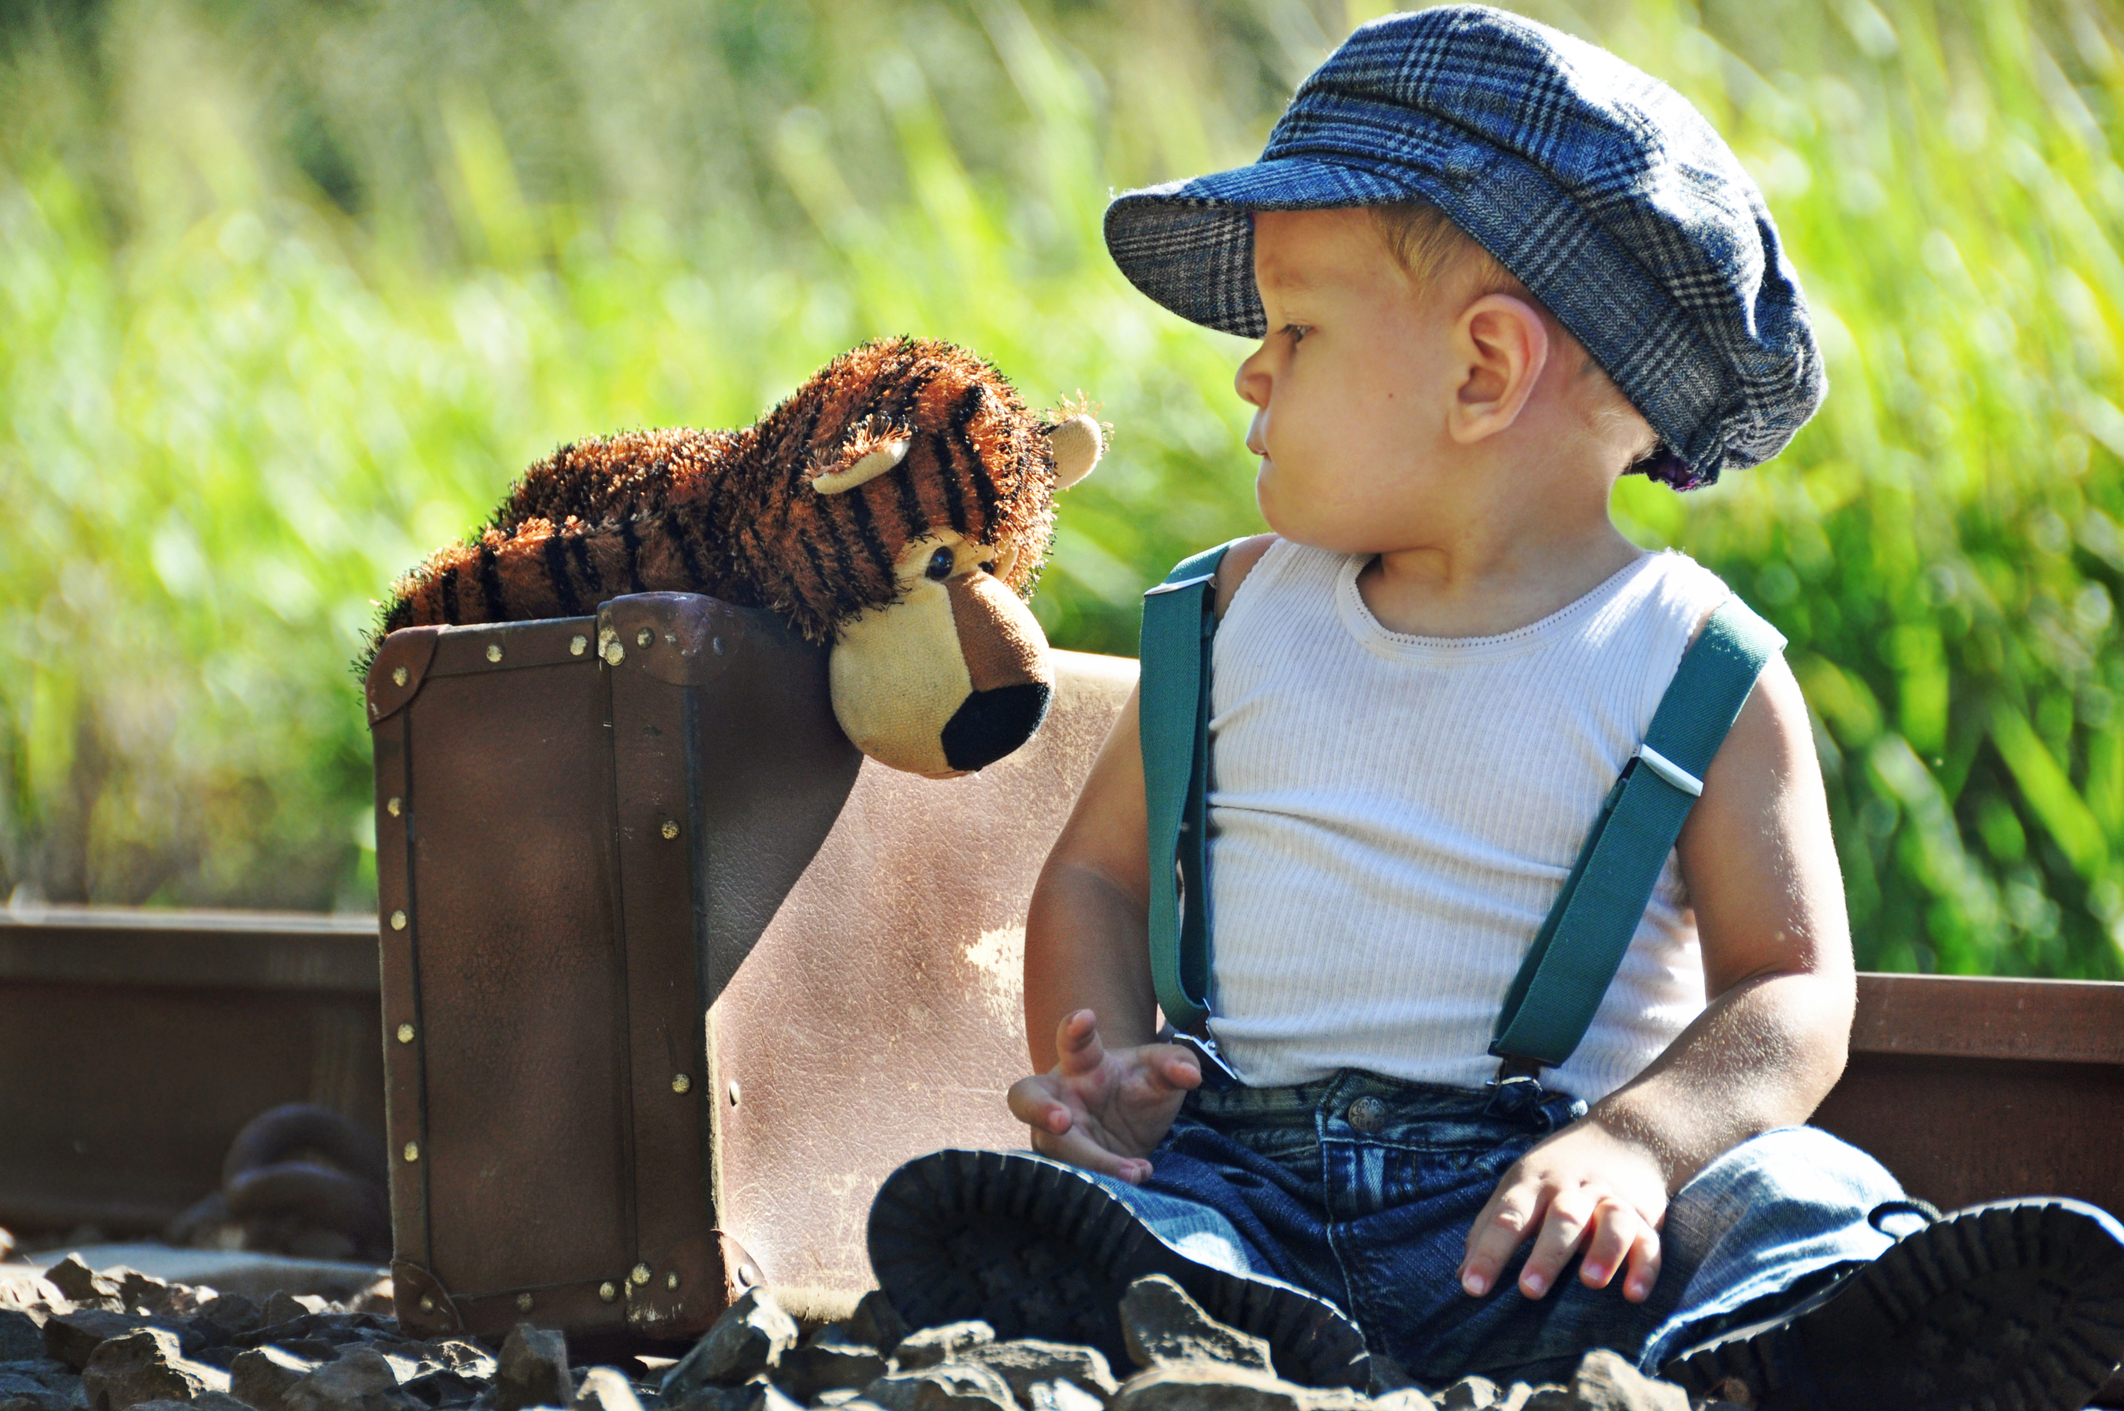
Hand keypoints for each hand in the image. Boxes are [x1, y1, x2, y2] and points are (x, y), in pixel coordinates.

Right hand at [1006, 1009, 1201, 1183]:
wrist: (1131, 1129)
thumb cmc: (1137, 1089)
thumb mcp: (1161, 1072)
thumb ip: (1177, 1064)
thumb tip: (1191, 1076)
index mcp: (1082, 1063)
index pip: (1072, 1041)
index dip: (1074, 1028)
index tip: (1085, 1018)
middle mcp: (1059, 1097)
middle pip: (1026, 1097)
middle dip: (1040, 1109)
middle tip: (1062, 1121)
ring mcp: (1055, 1135)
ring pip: (1054, 1149)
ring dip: (1091, 1162)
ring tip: (1134, 1171)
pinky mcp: (1064, 1166)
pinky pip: (1072, 1177)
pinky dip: (1103, 1182)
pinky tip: (1136, 1178)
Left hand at [1459, 1116, 1666, 1303]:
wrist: (1623, 1136)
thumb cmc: (1555, 1174)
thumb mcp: (1518, 1188)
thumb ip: (1490, 1229)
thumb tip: (1462, 1275)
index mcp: (1534, 1183)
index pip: (1508, 1216)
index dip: (1489, 1252)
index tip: (1473, 1287)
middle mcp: (1572, 1190)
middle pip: (1561, 1218)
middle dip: (1546, 1254)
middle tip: (1530, 1290)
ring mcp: (1610, 1200)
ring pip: (1611, 1221)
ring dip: (1603, 1251)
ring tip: (1590, 1282)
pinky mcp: (1644, 1217)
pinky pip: (1649, 1241)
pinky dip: (1644, 1267)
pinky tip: (1634, 1294)